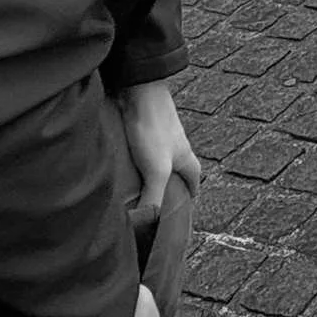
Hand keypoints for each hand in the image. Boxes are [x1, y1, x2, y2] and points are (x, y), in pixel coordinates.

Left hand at [116, 79, 202, 210]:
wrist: (139, 92)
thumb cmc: (153, 129)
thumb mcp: (156, 170)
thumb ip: (154, 198)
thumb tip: (147, 224)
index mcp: (187, 159)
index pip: (194, 183)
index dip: (189, 199)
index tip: (181, 215)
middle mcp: (176, 148)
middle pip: (177, 173)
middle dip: (168, 189)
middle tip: (155, 204)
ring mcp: (160, 138)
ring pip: (158, 163)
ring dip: (150, 176)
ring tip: (134, 190)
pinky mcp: (143, 130)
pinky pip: (142, 153)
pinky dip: (136, 164)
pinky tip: (122, 170)